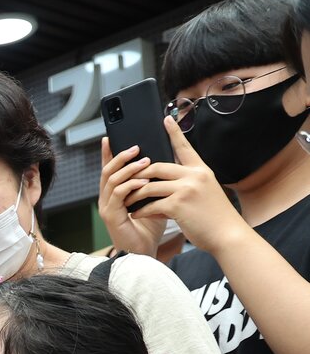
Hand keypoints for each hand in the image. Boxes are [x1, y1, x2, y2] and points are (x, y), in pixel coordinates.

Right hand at [97, 138, 164, 256]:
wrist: (145, 251)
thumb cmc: (150, 226)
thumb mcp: (154, 198)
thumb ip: (153, 182)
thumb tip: (166, 161)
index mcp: (116, 193)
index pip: (110, 169)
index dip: (109, 153)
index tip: (110, 137)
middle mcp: (107, 198)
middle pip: (107, 170)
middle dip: (121, 156)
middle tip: (137, 147)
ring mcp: (107, 207)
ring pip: (112, 180)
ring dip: (129, 169)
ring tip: (146, 161)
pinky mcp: (111, 216)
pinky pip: (118, 195)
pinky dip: (131, 186)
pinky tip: (144, 182)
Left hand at [124, 116, 249, 254]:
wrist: (228, 235)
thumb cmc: (214, 217)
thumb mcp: (204, 192)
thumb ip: (185, 184)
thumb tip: (159, 185)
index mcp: (201, 170)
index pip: (184, 147)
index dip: (174, 132)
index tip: (165, 119)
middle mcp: (194, 175)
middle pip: (157, 166)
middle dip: (138, 174)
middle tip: (126, 181)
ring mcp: (186, 188)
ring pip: (150, 185)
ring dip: (135, 194)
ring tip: (127, 201)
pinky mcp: (178, 204)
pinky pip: (151, 204)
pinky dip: (141, 210)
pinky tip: (136, 214)